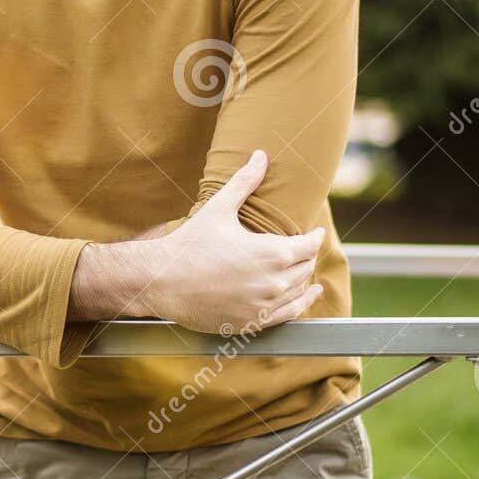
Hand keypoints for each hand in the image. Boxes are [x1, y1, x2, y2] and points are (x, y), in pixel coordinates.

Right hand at [146, 151, 324, 335]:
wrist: (163, 281)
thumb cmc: (190, 244)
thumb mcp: (219, 208)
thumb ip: (244, 182)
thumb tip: (260, 155)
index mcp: (273, 253)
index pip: (309, 245)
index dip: (314, 236)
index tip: (315, 232)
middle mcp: (274, 282)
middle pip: (306, 268)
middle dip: (307, 256)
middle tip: (304, 248)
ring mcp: (264, 305)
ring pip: (299, 291)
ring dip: (304, 279)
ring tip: (304, 270)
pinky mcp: (252, 323)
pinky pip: (288, 315)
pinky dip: (300, 304)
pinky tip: (306, 297)